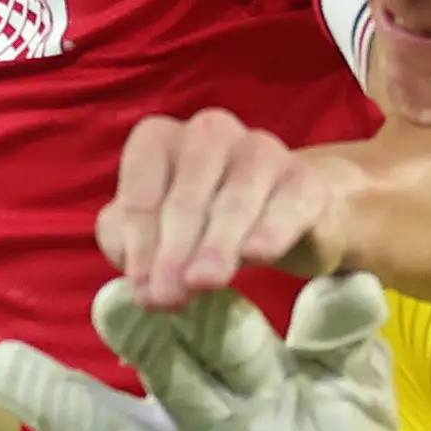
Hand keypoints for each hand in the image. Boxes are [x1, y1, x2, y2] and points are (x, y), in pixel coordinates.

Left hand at [99, 111, 353, 310]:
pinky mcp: (304, 179)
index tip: (140, 286)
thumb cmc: (202, 221)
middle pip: (187, 194)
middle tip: (167, 297)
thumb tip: (130, 260)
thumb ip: (127, 239)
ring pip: (235, 199)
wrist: (284, 217)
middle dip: (174, 249)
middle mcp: (209, 132)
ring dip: (216, 244)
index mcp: (161, 139)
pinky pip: (287, 204)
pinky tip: (257, 254)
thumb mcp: (155, 231)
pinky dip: (271, 228)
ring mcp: (261, 150)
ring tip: (203, 282)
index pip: (142, 185)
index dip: (140, 238)